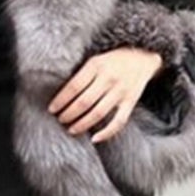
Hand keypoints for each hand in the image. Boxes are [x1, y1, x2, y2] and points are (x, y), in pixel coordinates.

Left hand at [47, 48, 163, 143]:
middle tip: (60, 120)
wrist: (142, 56)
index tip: (52, 109)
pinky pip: (118, 122)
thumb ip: (81, 74)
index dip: (61, 100)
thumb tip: (61, 94)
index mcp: (96, 65)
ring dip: (82, 124)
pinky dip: (106, 133)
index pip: (74, 86)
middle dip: (68, 114)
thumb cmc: (112, 59)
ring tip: (71, 129)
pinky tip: (94, 139)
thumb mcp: (95, 59)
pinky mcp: (130, 102)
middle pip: (84, 102)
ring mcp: (120, 91)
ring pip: (98, 113)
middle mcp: (108, 79)